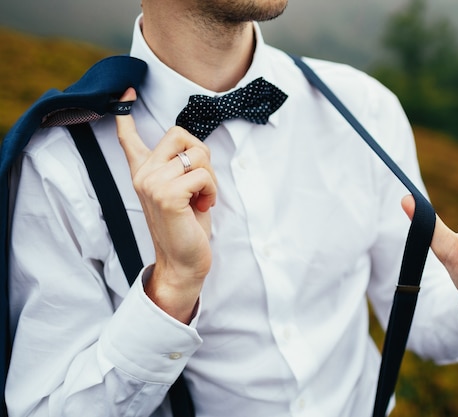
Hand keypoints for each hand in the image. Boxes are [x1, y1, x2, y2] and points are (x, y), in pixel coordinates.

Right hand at [115, 88, 216, 322]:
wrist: (183, 262)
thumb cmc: (187, 227)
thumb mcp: (181, 191)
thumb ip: (177, 168)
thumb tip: (189, 146)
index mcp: (143, 172)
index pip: (129, 138)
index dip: (126, 114)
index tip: (126, 93)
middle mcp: (142, 174)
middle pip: (181, 134)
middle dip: (202, 157)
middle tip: (200, 185)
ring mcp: (151, 183)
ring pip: (196, 155)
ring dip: (210, 178)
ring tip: (201, 199)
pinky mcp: (166, 194)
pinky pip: (202, 174)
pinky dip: (211, 190)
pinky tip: (203, 207)